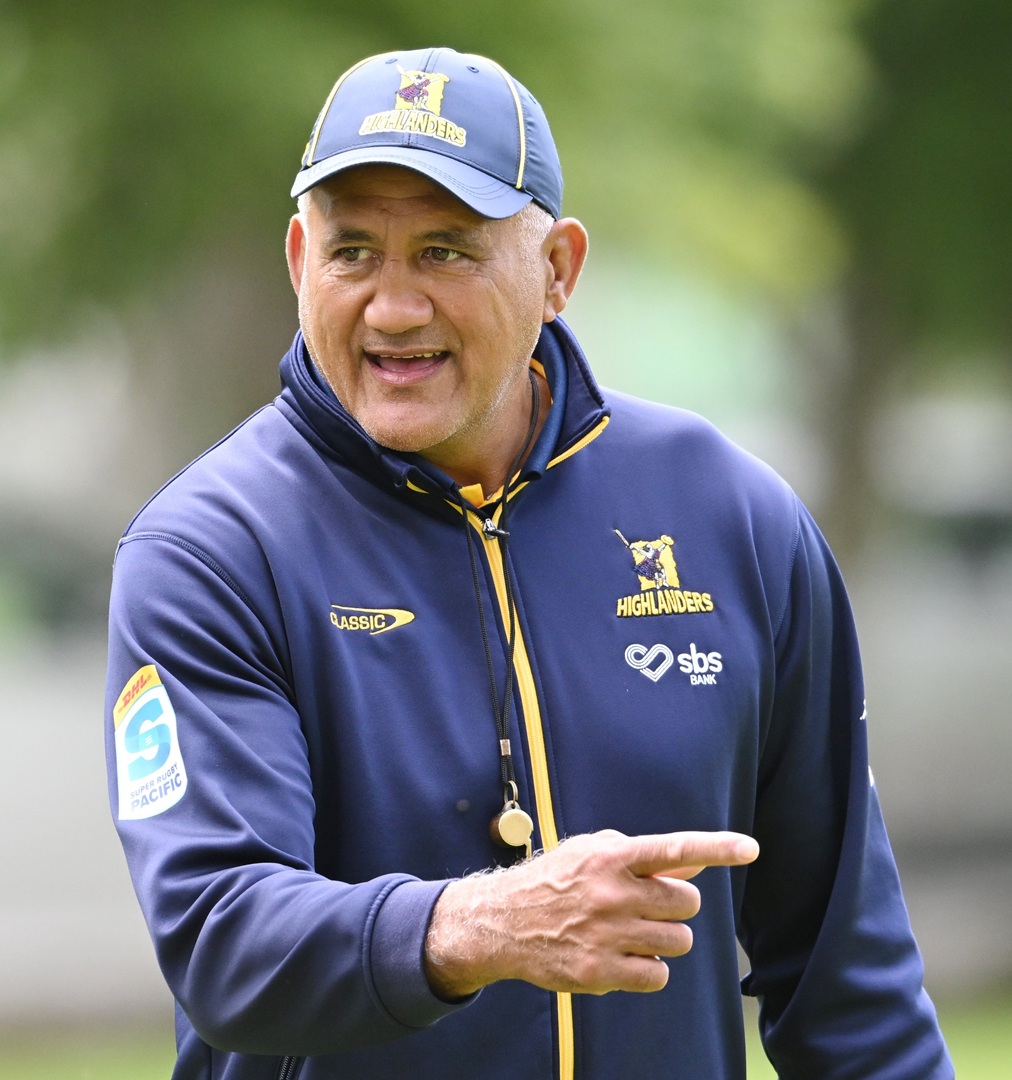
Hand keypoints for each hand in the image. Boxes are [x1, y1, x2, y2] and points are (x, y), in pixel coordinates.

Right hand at [424, 829, 757, 998]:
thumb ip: (646, 860)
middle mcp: (612, 893)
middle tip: (649, 905)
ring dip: (665, 937)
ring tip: (634, 931)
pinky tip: (625, 956)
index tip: (750, 848)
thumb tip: (696, 865)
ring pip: (678, 941)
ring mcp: (606, 934)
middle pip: (686, 904)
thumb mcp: (595, 853)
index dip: (715, 847)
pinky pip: (658, 975)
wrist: (504, 920)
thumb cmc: (558, 880)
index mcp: (612, 856)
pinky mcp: (599, 971)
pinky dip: (651, 968)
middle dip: (676, 906)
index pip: (673, 849)